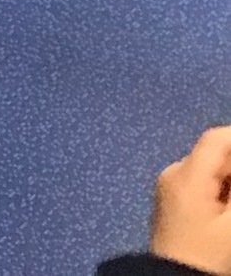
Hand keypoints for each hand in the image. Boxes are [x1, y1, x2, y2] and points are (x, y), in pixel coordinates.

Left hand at [152, 127, 230, 273]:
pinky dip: (223, 191)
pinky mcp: (174, 202)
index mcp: (186, 175)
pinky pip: (203, 185)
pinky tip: (230, 208)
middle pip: (215, 155)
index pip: (216, 139)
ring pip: (211, 171)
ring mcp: (170, 188)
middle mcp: (174, 174)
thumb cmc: (207, 256)